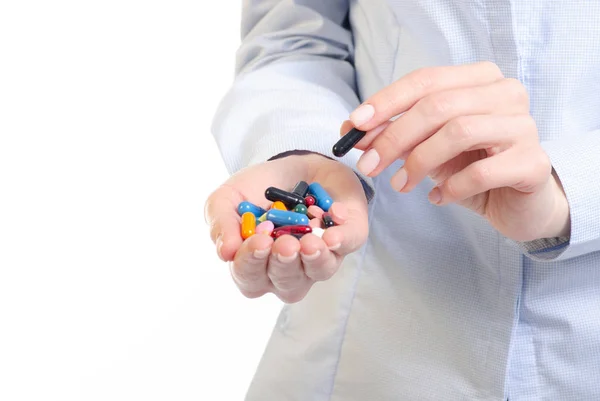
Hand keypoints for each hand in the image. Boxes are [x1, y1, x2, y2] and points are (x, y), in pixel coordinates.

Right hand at [204, 153, 368, 302]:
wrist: (293, 163)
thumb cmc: (258, 190)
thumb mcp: (229, 198)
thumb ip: (221, 223)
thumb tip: (226, 252)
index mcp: (257, 266)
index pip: (250, 279)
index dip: (252, 264)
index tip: (257, 240)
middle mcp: (291, 270)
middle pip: (288, 284)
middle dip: (285, 264)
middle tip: (284, 243)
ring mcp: (322, 256)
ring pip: (320, 271)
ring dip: (315, 259)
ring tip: (309, 242)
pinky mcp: (348, 235)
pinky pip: (349, 243)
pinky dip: (343, 238)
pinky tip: (333, 231)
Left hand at [343, 61, 568, 241]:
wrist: (519, 204)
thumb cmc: (471, 167)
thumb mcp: (425, 148)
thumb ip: (392, 134)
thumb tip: (350, 128)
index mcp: (479, 79)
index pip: (426, 80)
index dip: (386, 101)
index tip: (355, 126)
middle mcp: (506, 93)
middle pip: (438, 105)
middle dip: (394, 137)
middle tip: (369, 166)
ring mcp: (524, 126)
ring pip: (458, 132)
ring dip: (419, 162)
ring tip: (401, 185)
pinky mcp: (533, 163)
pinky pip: (482, 171)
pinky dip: (451, 187)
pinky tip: (437, 198)